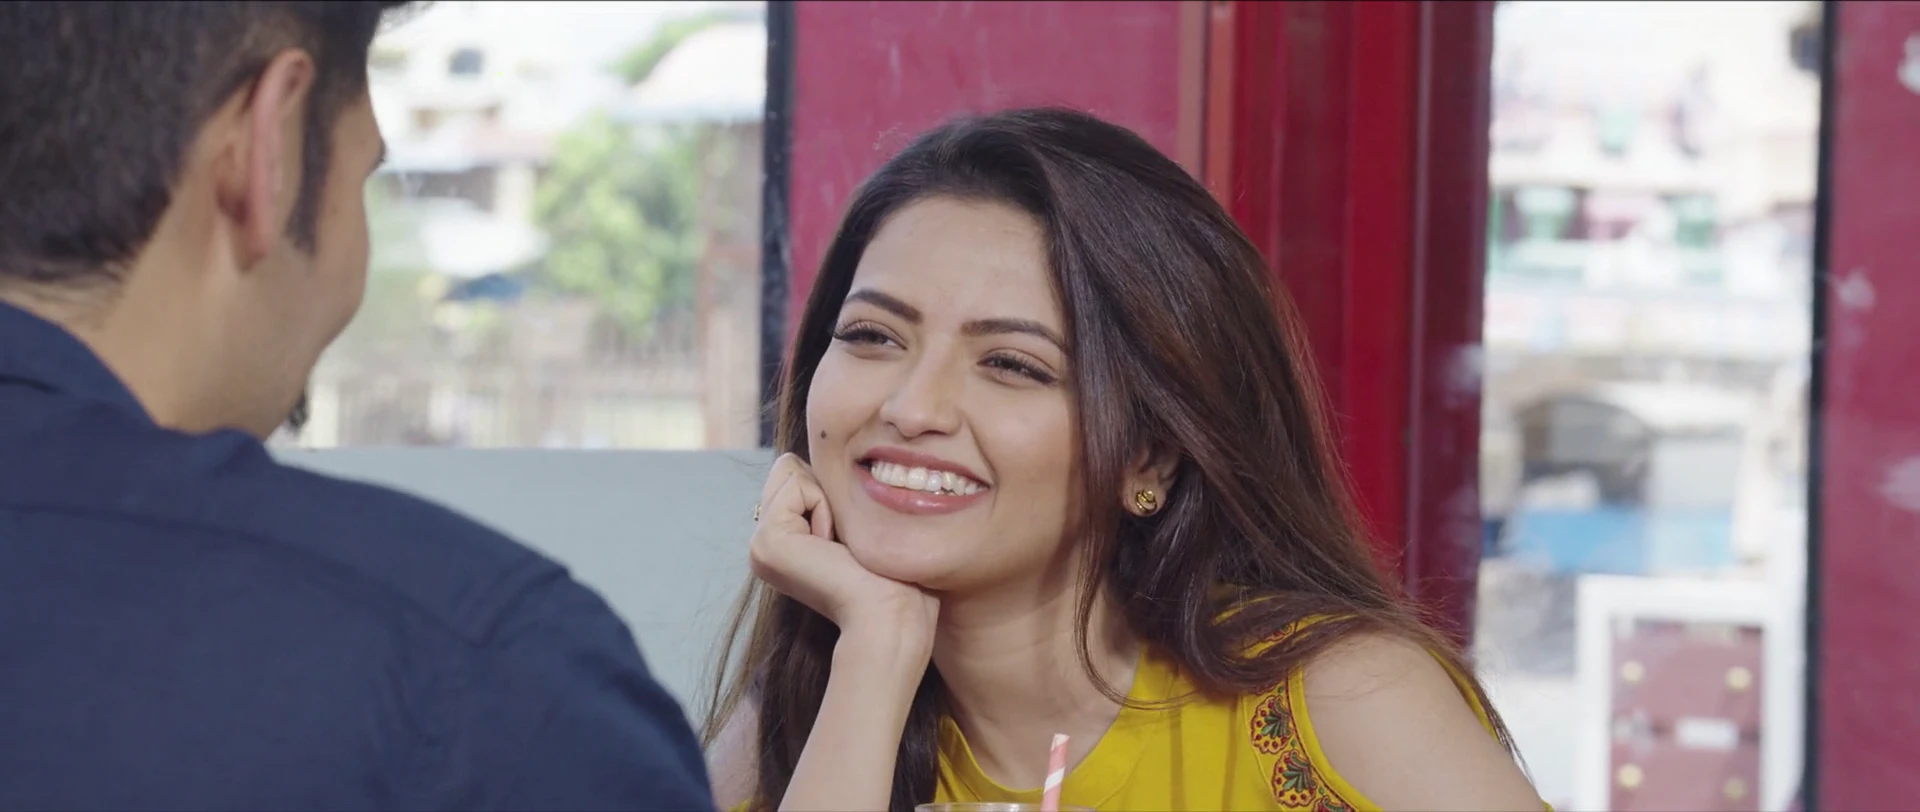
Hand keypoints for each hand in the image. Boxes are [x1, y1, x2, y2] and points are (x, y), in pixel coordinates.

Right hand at [749, 454, 939, 664]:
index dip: (833, 492)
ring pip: (792, 471)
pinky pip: (797, 484)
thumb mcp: (856, 526)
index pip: (797, 473)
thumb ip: (832, 497)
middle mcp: (764, 543)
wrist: (890, 615)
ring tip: (839, 547)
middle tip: (844, 544)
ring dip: (829, 501)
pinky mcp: (767, 541)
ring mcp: (761, 544)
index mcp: (783, 541)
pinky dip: (825, 507)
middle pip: (791, 468)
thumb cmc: (891, 577)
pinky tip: (832, 547)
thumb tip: (826, 463)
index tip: (848, 540)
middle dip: (827, 492)